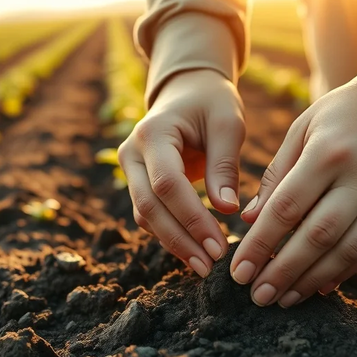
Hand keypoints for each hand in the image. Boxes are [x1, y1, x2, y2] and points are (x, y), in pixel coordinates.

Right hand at [118, 69, 245, 276]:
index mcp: (152, 133)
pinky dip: (171, 235)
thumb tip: (227, 210)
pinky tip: (195, 252)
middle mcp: (131, 153)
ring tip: (206, 266)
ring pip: (145, 216)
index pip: (167, 184)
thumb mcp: (227, 124)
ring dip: (174, 243)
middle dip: (180, 239)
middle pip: (148, 206)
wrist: (187, 90)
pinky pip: (150, 215)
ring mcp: (129, 169)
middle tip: (211, 266)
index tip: (219, 245)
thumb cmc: (211, 103)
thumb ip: (225, 166)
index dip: (192, 218)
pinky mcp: (137, 183)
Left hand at [231, 71, 356, 306]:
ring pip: (345, 252)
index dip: (260, 244)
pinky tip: (317, 287)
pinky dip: (342, 272)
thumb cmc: (342, 113)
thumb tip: (251, 220)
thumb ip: (276, 174)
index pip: (286, 209)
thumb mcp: (303, 129)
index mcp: (327, 154)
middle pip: (315, 237)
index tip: (238, 270)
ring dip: (310, 281)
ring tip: (282, 299)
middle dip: (282, 271)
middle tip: (256, 295)